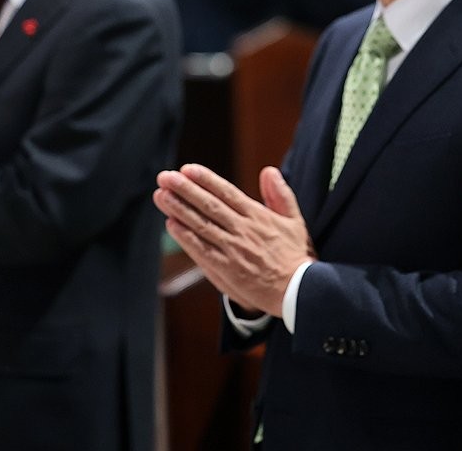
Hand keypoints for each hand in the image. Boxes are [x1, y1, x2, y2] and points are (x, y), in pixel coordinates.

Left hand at [153, 164, 314, 316]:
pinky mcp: (228, 270)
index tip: (187, 169)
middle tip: (165, 177)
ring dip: (179, 209)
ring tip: (161, 195)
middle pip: (209, 206)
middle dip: (185, 190)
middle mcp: (243, 230)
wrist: (300, 291)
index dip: (206, 180)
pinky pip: (202, 251)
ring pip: (202, 225)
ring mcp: (234, 250)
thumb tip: (268, 171)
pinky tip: (171, 225)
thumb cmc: (296, 256)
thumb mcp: (294, 220)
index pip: (227, 193)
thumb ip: (280, 195)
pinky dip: (186, 237)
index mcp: (258, 216)